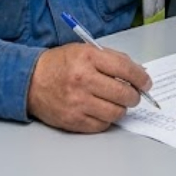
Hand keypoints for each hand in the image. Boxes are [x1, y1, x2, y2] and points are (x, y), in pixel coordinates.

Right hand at [27, 43, 150, 132]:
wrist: (30, 81)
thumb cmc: (59, 65)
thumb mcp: (83, 50)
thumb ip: (111, 59)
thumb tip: (138, 73)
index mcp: (87, 58)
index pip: (125, 68)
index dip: (141, 78)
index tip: (146, 82)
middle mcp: (83, 80)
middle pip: (124, 94)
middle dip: (134, 96)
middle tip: (132, 95)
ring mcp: (78, 102)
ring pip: (116, 112)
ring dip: (121, 108)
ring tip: (115, 102)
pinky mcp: (74, 120)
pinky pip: (102, 125)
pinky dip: (106, 119)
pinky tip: (100, 110)